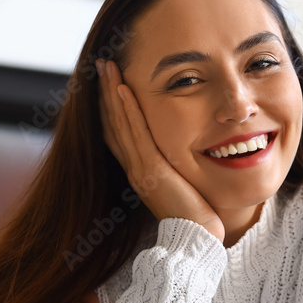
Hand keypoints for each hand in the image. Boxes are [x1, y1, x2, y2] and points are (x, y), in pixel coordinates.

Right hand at [97, 59, 224, 242]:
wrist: (197, 239)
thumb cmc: (199, 215)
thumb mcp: (184, 183)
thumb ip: (178, 166)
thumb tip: (187, 152)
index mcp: (141, 170)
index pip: (119, 131)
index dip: (112, 105)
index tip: (112, 81)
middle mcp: (134, 167)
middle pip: (113, 122)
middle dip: (107, 91)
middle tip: (103, 63)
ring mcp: (140, 168)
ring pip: (120, 123)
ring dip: (113, 92)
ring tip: (108, 65)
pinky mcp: (151, 170)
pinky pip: (136, 134)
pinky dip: (128, 111)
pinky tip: (124, 89)